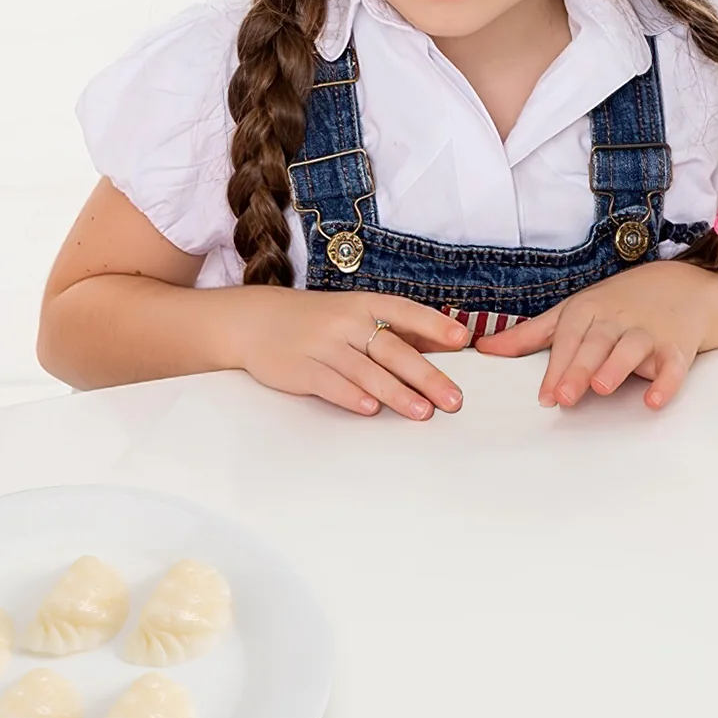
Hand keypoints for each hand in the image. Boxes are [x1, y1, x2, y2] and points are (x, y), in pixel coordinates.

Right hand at [235, 288, 469, 419]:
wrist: (254, 321)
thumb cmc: (316, 321)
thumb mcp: (353, 313)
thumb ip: (396, 329)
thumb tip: (448, 345)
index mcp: (362, 305)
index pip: (404, 311)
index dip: (433, 325)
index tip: (462, 339)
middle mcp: (343, 321)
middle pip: (391, 349)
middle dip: (425, 376)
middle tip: (453, 399)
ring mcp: (320, 344)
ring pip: (364, 371)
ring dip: (396, 393)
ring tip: (422, 412)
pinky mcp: (299, 367)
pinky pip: (329, 384)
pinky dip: (351, 396)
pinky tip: (371, 409)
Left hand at [476, 260, 717, 409]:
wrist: (683, 286)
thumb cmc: (616, 305)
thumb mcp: (570, 313)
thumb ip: (529, 335)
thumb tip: (483, 349)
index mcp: (585, 311)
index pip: (567, 339)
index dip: (555, 368)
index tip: (544, 397)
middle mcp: (615, 320)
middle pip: (595, 345)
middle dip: (579, 370)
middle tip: (565, 398)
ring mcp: (648, 332)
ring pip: (631, 350)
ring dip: (617, 368)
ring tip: (601, 389)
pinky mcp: (677, 347)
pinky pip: (674, 366)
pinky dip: (667, 382)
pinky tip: (655, 399)